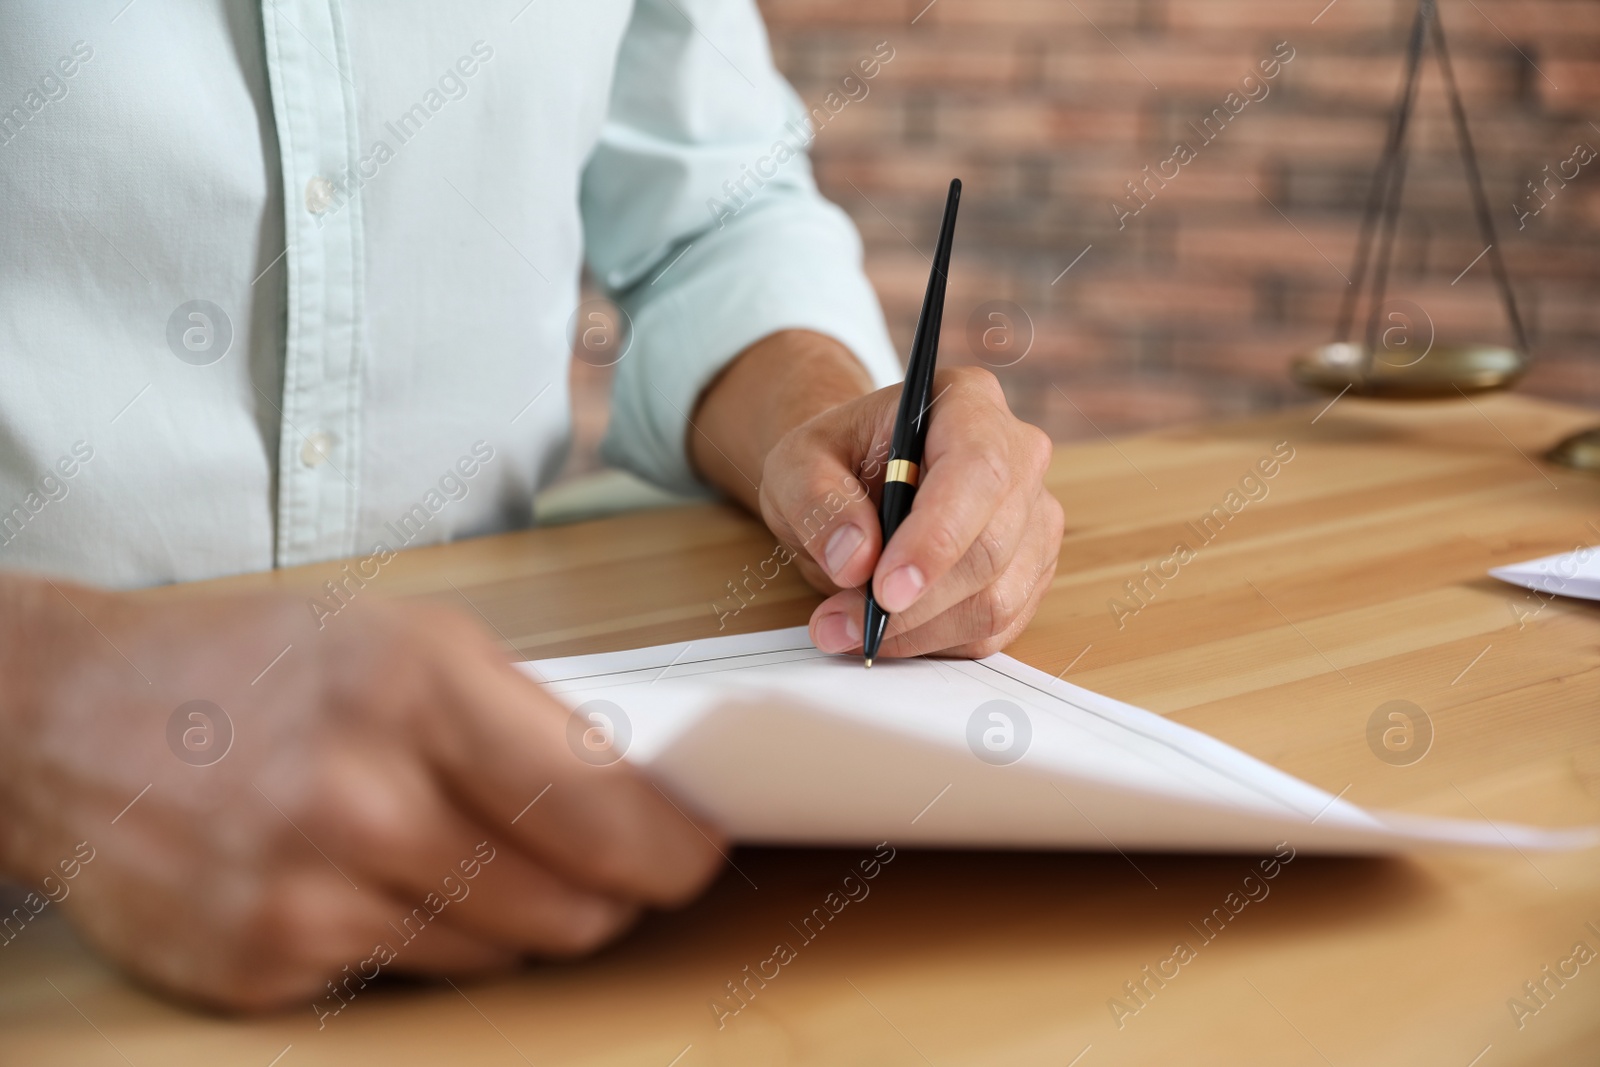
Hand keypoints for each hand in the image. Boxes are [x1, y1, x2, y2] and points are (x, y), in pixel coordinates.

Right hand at [0, 578, 723, 1011]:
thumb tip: (634, 796)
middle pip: (572, 905)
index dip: (674, 848)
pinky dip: (425, 942)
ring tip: (466, 854)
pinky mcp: (262, 968)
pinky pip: (412, 980)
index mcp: (419, 687)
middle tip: (605, 866)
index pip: (604, 807)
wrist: (61, 717)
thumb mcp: (399, 636)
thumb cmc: (248, 662)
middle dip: (611, 894)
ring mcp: (309, 895)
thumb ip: (519, 716)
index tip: (696, 852)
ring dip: (517, 918)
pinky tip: (376, 883)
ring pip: (503, 953)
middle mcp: (366, 798)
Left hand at [760, 366, 1061, 657]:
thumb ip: (818, 501)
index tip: (884, 591)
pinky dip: (936, 642)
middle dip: (914, 602)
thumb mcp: (797, 465)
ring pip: (997, 598)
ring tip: (849, 630)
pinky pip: (996, 627)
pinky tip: (889, 631)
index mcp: (968, 404)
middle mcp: (1018, 455)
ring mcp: (1033, 518)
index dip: (937, 538)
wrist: (853, 480)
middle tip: (841, 624)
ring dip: (918, 631)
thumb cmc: (833, 461)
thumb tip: (855, 559)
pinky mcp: (1029, 572)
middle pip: (992, 546)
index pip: (978, 471)